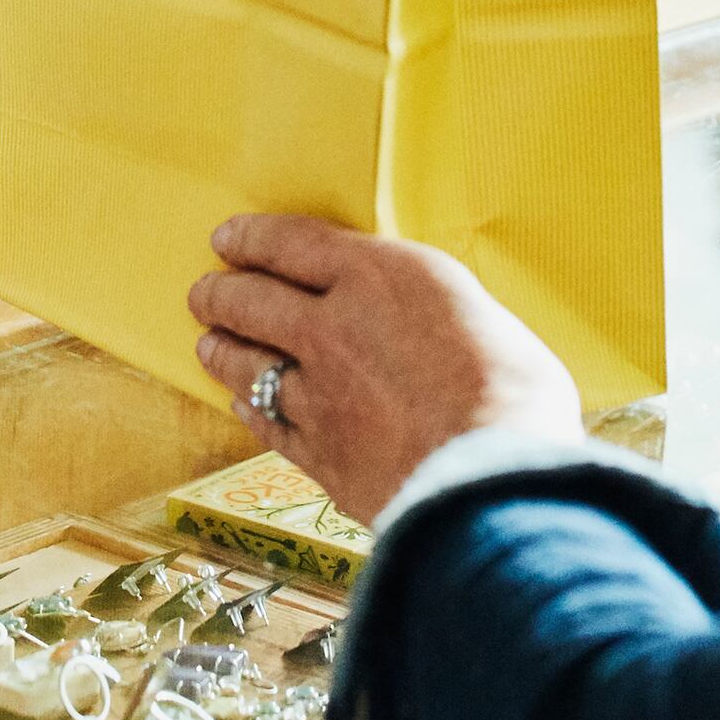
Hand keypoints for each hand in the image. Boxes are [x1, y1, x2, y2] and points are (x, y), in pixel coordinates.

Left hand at [188, 213, 583, 525]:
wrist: (490, 481)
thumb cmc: (515, 393)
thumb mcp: (479, 316)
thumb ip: (434, 310)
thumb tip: (427, 323)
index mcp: (380, 275)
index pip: (294, 242)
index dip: (253, 238)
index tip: (227, 238)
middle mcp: (333, 326)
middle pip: (253, 301)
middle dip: (221, 295)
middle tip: (204, 293)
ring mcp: (317, 392)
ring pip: (247, 363)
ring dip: (222, 351)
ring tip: (208, 344)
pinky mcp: (318, 452)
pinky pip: (270, 424)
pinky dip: (251, 411)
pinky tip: (242, 407)